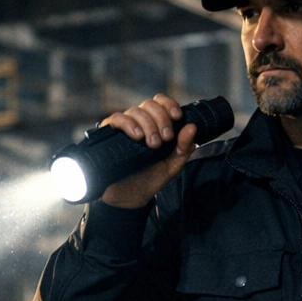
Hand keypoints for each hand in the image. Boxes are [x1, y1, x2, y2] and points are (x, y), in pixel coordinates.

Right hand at [98, 94, 199, 209]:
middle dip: (161, 119)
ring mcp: (123, 127)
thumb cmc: (151, 179)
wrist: (130, 198)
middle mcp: (138, 122)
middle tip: (165, 139)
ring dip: (148, 124)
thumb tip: (192, 127)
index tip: (177, 116)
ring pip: (135, 111)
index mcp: (155, 124)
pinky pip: (116, 119)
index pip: (160, 102)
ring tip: (152, 144)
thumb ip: (184, 148)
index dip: (169, 104)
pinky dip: (128, 124)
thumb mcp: (173, 165)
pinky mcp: (109, 135)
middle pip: (149, 105)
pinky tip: (137, 135)